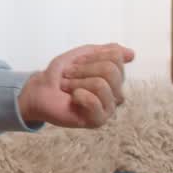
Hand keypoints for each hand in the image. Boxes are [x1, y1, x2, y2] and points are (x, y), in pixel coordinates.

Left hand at [17, 42, 134, 128]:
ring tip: (67, 87)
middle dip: (83, 69)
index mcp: (114, 77)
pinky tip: (73, 98)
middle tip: (69, 75)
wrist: (41, 90)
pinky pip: (95, 102)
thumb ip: (106, 52)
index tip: (76, 62)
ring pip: (102, 85)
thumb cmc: (61, 74)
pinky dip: (79, 95)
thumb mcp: (82, 55)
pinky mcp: (98, 120)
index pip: (115, 57)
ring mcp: (109, 108)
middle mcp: (116, 93)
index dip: (91, 56)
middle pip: (110, 71)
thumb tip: (132, 54)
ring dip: (77, 82)